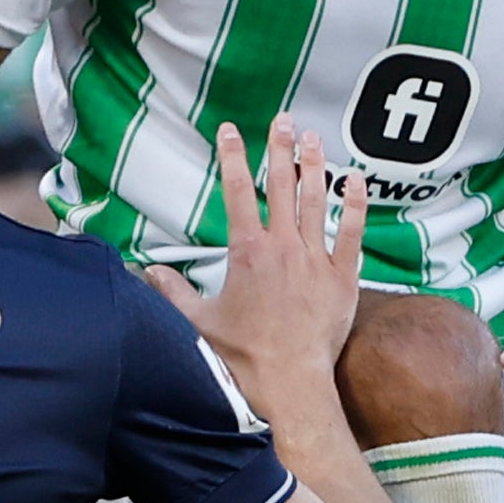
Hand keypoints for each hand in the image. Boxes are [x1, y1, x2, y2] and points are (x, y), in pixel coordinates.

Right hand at [147, 116, 364, 416]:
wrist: (289, 382)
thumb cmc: (243, 355)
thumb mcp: (198, 322)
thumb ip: (172, 291)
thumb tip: (148, 271)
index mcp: (247, 252)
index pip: (238, 192)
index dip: (233, 157)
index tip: (231, 131)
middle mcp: (283, 247)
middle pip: (282, 185)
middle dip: (281, 148)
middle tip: (284, 120)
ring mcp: (316, 260)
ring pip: (317, 201)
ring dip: (315, 167)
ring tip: (314, 139)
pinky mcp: (343, 278)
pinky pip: (351, 233)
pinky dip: (354, 205)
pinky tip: (355, 181)